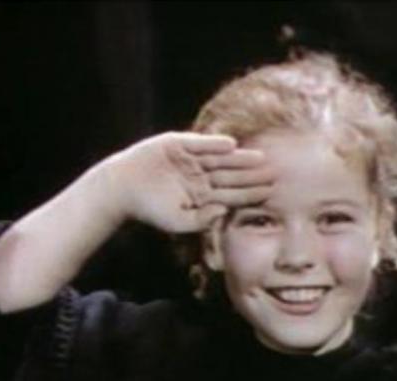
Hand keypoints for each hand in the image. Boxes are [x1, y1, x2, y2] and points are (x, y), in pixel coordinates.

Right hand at [98, 131, 275, 232]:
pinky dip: (213, 143)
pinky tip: (231, 145)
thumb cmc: (150, 210)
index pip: (233, 193)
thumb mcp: (178, 221)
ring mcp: (190, 159)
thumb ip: (201, 220)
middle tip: (275, 172)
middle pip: (231, 174)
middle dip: (252, 175)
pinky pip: (199, 143)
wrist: (121, 189)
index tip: (271, 193)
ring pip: (220, 158)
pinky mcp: (177, 144)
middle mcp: (201, 175)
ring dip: (239, 158)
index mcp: (204, 194)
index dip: (251, 193)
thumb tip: (224, 210)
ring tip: (259, 157)